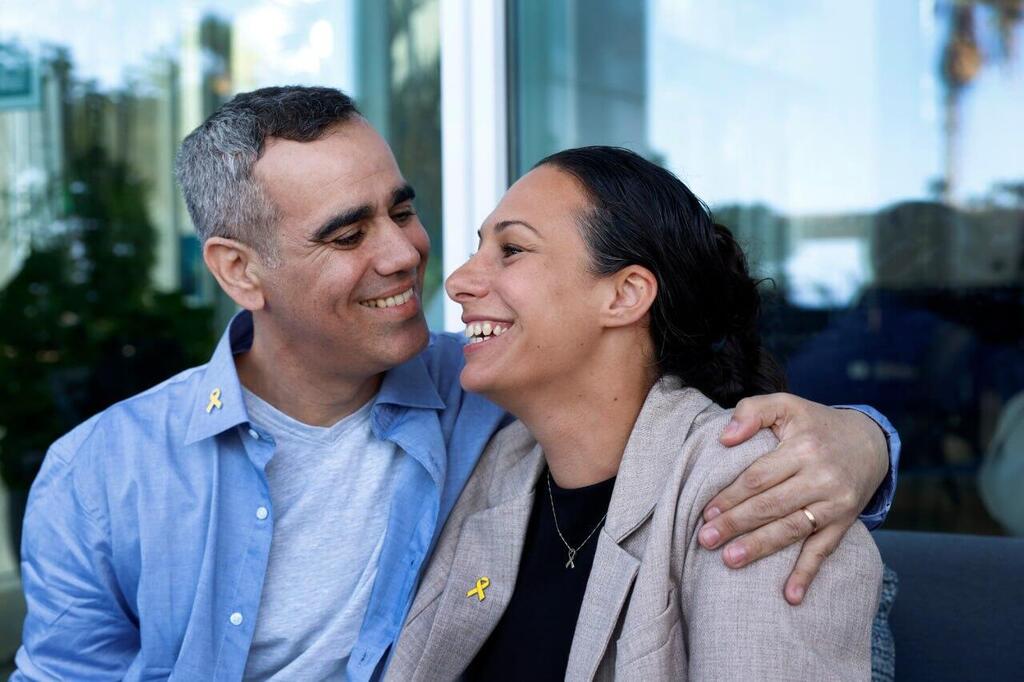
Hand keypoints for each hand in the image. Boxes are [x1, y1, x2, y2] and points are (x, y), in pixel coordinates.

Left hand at [697, 393, 888, 604]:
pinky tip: (790, 596)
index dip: (731, 495)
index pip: (759, 477)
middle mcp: (821, 477)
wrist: (869, 442)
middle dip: (736, 524)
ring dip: (760, 548)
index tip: (706, 511)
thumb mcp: (787, 405)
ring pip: (792, 529)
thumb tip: (725, 438)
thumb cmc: (815, 424)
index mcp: (803, 448)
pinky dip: (807, 574)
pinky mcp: (845, 522)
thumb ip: (753, 411)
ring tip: (729, 561)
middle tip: (706, 540)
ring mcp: (835, 503)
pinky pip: (824, 551)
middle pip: (771, 505)